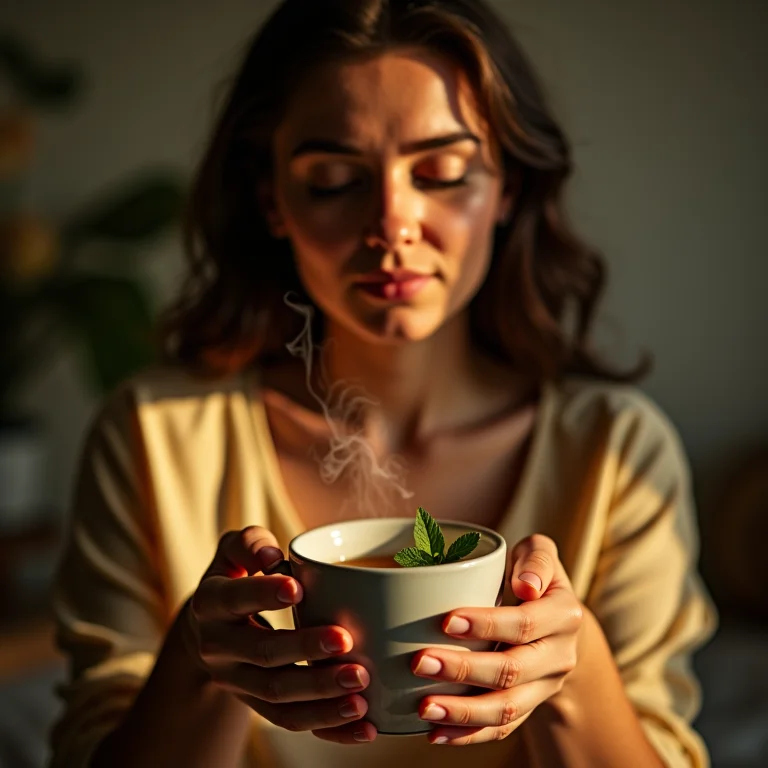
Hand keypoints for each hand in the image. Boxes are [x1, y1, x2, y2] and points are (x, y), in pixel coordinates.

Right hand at [181, 526, 376, 743]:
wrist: (210, 629)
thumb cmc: (235, 575)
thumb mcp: (234, 551)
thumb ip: (250, 543)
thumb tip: (271, 555)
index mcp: (211, 603)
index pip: (234, 599)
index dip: (262, 594)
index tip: (297, 588)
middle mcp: (218, 648)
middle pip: (262, 654)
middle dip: (305, 649)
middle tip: (345, 640)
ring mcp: (237, 682)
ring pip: (278, 697)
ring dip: (321, 696)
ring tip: (360, 688)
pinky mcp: (258, 706)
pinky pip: (292, 723)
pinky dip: (330, 728)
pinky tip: (365, 726)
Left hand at [411, 534, 583, 745]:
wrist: (555, 621)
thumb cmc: (532, 576)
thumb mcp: (539, 554)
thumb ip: (536, 558)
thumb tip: (525, 585)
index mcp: (564, 615)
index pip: (525, 623)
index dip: (487, 624)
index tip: (446, 621)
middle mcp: (559, 656)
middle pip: (512, 670)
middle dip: (464, 669)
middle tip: (420, 662)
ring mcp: (544, 687)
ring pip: (507, 709)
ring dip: (463, 712)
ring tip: (424, 708)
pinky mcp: (528, 708)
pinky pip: (501, 730)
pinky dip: (467, 736)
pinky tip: (435, 733)